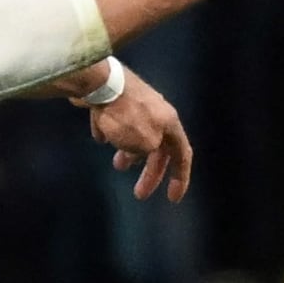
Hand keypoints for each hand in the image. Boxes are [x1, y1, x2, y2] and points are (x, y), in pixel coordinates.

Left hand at [80, 65, 195, 197]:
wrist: (101, 84)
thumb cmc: (127, 117)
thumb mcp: (144, 144)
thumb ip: (149, 153)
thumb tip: (140, 150)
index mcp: (170, 124)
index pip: (182, 156)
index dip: (180, 178)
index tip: (172, 198)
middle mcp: (158, 114)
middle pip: (159, 149)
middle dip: (150, 173)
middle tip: (139, 194)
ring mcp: (137, 105)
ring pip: (138, 135)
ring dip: (130, 153)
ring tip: (118, 165)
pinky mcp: (116, 100)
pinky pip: (117, 122)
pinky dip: (112, 133)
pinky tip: (100, 137)